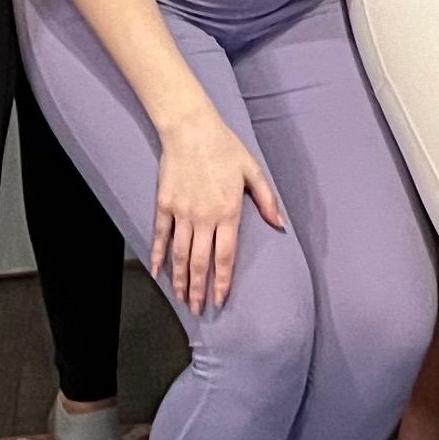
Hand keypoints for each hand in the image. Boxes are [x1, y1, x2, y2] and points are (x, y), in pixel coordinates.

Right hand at [153, 105, 288, 311]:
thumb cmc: (225, 147)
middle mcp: (204, 217)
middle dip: (199, 289)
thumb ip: (266, 200)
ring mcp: (182, 212)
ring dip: (180, 280)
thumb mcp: (253, 171)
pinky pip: (161, 236)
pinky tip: (157, 273)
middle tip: (197, 310)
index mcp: (228, 212)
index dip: (223, 282)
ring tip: (181, 298)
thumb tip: (280, 224)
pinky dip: (158, 256)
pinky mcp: (165, 205)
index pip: (225, 256)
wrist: (191, 128)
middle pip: (200, 262)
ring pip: (180, 255)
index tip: (221, 300)